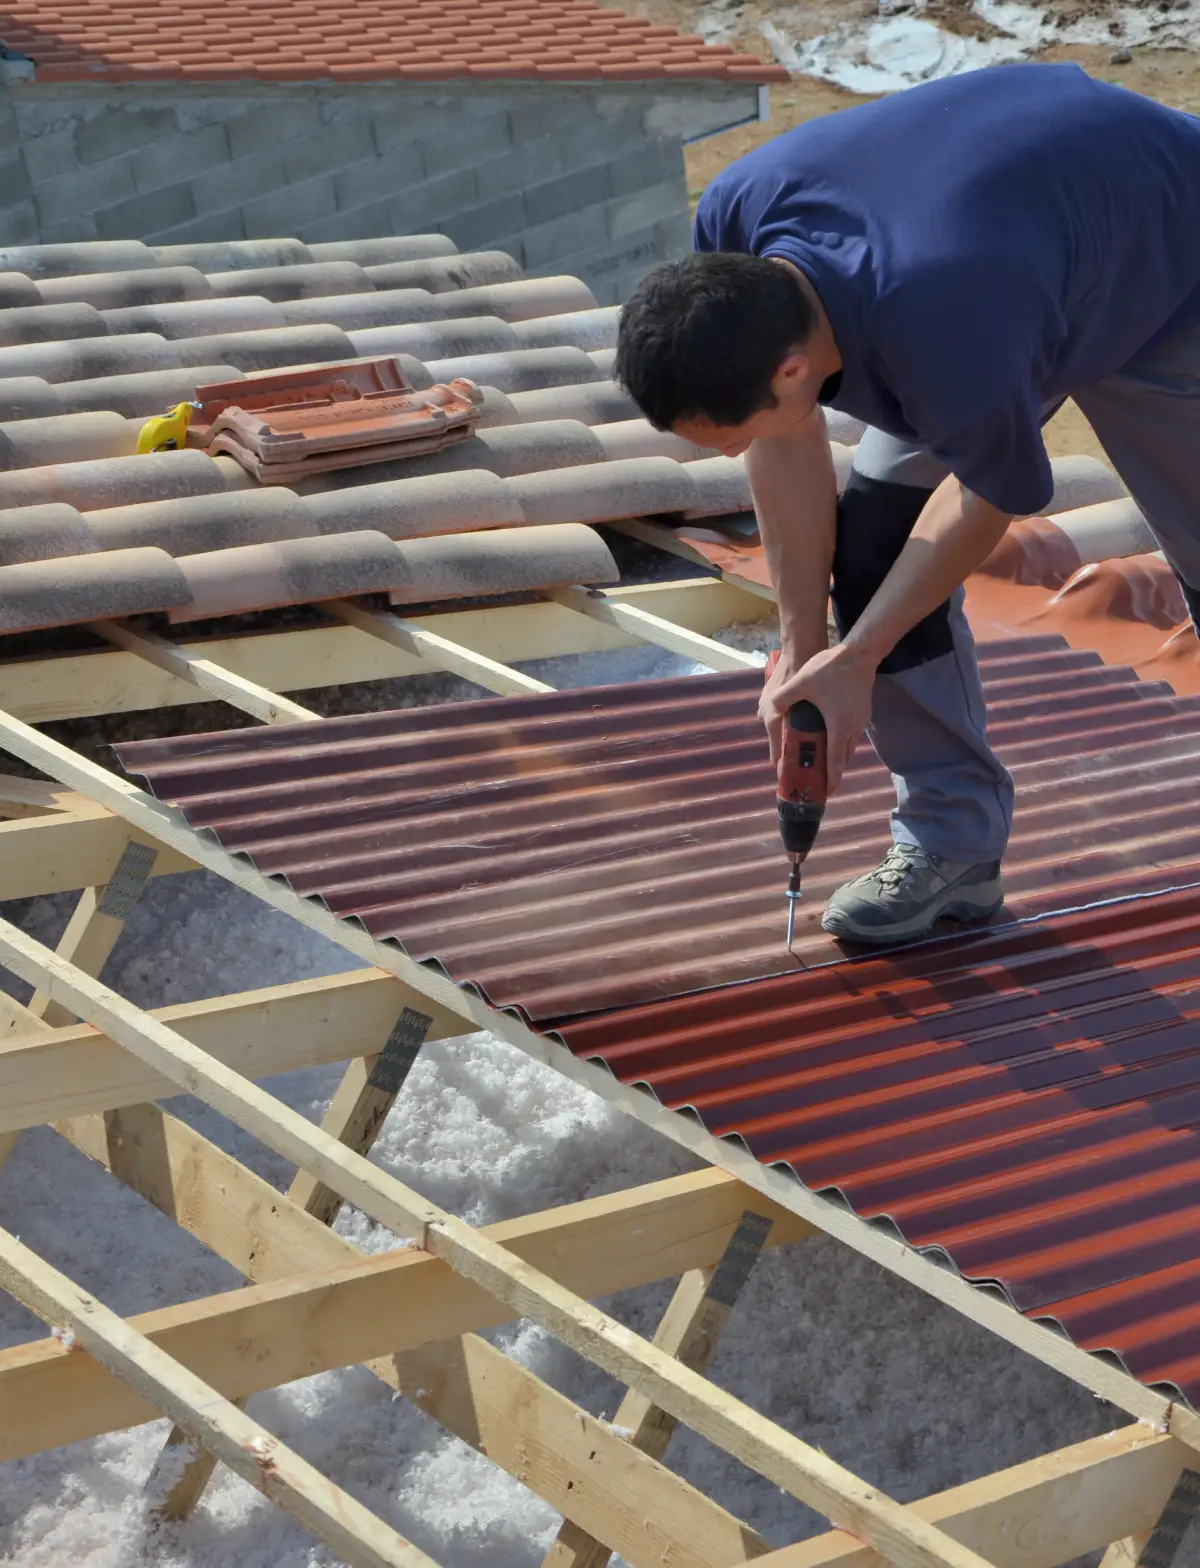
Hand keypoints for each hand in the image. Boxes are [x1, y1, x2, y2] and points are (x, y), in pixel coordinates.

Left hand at [766, 643, 876, 791]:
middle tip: (821, 780)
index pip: (835, 761)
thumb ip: (783, 698)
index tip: (827, 792)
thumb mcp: (801, 683)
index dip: (831, 779)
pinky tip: (831, 736)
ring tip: (824, 761)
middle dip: (833, 771)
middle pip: (844, 757)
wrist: (859, 652)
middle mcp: (853, 727)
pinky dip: (843, 742)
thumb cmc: (830, 669)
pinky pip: (853, 734)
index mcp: (838, 726)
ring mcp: (861, 719)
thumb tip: (771, 709)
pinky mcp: (864, 711)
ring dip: (839, 756)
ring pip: (850, 746)